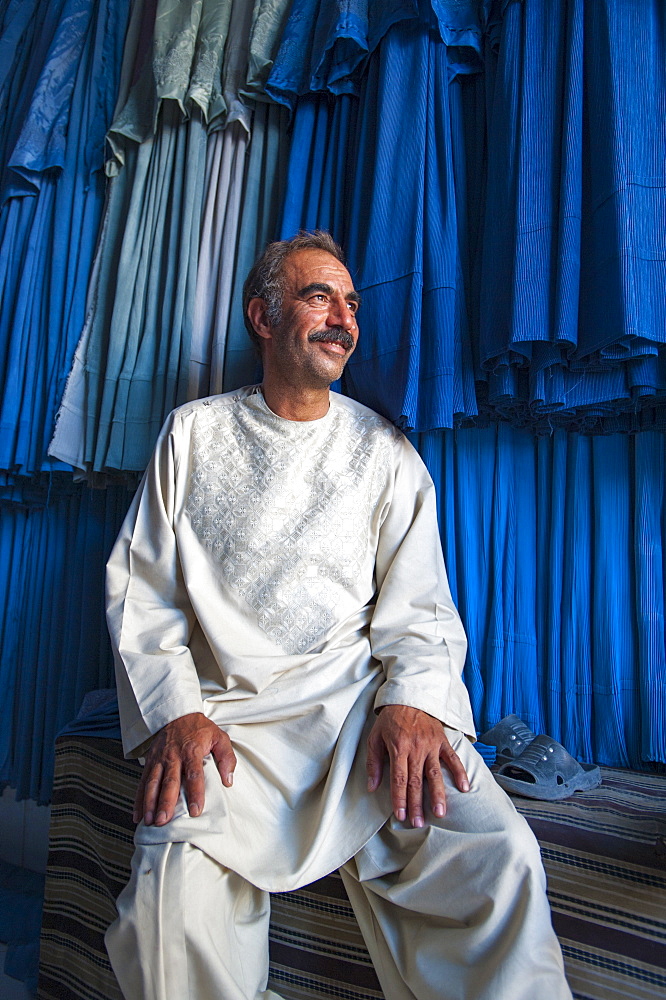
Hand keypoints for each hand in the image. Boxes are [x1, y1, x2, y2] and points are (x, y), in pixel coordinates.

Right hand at [134, 712, 235, 825]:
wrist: (177, 714)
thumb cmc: (199, 729)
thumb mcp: (219, 737)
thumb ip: (226, 758)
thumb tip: (229, 780)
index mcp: (192, 750)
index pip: (194, 774)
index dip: (195, 793)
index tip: (196, 810)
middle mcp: (173, 756)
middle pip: (169, 782)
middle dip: (166, 802)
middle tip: (164, 821)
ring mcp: (159, 759)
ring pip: (152, 783)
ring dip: (150, 803)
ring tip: (150, 821)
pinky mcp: (149, 762)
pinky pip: (142, 782)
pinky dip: (139, 799)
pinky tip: (138, 815)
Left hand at [366, 705, 469, 826]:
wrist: (409, 696)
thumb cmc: (390, 719)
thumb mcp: (374, 737)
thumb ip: (374, 762)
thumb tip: (372, 786)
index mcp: (398, 748)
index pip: (399, 779)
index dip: (400, 799)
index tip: (401, 815)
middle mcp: (416, 748)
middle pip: (416, 781)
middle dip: (417, 804)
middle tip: (418, 822)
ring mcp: (431, 745)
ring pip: (435, 773)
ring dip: (437, 794)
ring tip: (440, 812)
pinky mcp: (442, 741)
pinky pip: (452, 758)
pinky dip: (459, 772)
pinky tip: (465, 788)